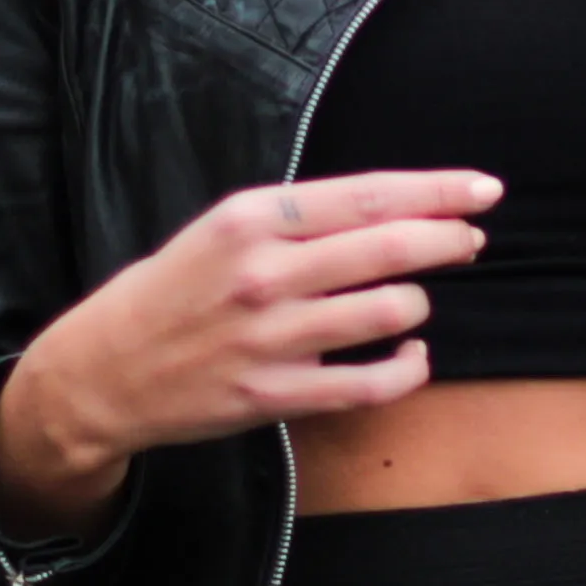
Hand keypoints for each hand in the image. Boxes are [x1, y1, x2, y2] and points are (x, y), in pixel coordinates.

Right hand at [0, 169, 502, 534]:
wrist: (103, 372)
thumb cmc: (169, 294)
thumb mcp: (219, 232)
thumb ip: (293, 220)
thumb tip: (386, 209)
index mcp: (248, 219)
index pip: (367, 196)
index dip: (437, 191)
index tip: (482, 190)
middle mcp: (264, 273)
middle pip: (389, 247)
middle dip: (447, 240)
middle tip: (472, 240)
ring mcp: (272, 338)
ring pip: (389, 311)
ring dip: (418, 304)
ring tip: (412, 303)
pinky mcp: (276, 396)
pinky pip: (372, 383)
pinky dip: (409, 368)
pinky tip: (411, 356)